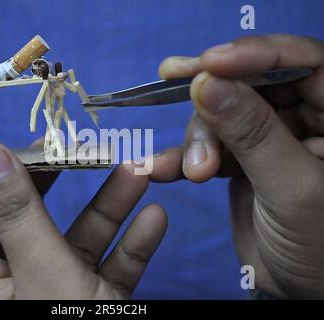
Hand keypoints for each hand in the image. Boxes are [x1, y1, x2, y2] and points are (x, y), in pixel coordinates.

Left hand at [0, 141, 166, 298]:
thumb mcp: (37, 273)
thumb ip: (16, 214)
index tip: (13, 131)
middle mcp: (15, 278)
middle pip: (32, 212)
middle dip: (62, 177)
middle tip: (80, 143)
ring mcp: (58, 289)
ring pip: (81, 235)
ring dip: (111, 203)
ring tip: (138, 169)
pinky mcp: (94, 302)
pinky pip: (113, 266)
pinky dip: (134, 244)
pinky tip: (156, 218)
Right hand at [154, 35, 323, 297]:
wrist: (302, 292)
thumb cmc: (321, 246)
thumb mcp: (291, 187)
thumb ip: (253, 134)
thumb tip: (206, 83)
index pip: (303, 62)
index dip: (255, 54)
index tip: (207, 63)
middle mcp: (303, 117)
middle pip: (250, 84)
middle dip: (213, 101)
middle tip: (176, 90)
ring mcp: (267, 137)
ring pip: (220, 114)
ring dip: (198, 140)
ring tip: (195, 172)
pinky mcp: (240, 159)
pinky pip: (207, 146)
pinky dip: (181, 157)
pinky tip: (159, 168)